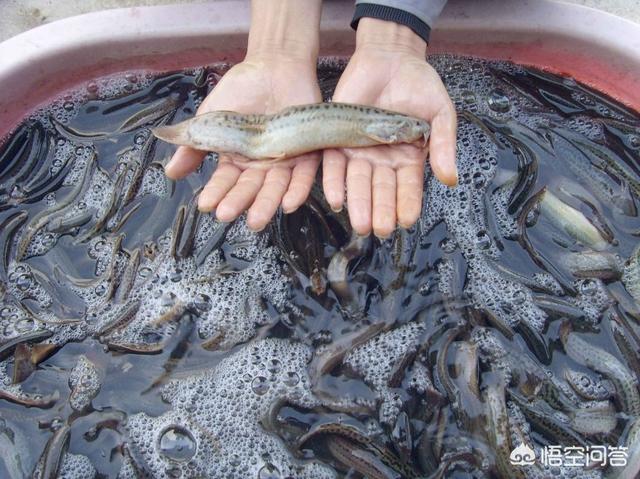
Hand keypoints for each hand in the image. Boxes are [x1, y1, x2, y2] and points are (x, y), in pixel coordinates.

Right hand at [164, 0, 321, 231]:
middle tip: (227, 216)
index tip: (206, 205)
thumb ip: (194, 145)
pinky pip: (304, 175)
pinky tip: (290, 204)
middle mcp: (261, 166)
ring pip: (276, 187)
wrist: (274, 65)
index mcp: (238, 160)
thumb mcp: (211, 118)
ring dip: (266, 204)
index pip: (226, 181)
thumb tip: (170, 173)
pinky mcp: (308, 152)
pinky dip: (298, 190)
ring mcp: (285, 161)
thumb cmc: (241, 90)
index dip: (217, 193)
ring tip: (256, 220)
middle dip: (239, 202)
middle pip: (251, 188)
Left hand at [323, 18, 457, 237]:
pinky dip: (334, 181)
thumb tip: (450, 178)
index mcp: (409, 159)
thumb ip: (445, 144)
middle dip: (381, 210)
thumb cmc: (420, 86)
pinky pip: (335, 165)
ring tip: (360, 223)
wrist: (391, 57)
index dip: (407, 204)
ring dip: (358, 203)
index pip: (408, 188)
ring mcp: (360, 152)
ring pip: (358, 183)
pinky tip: (336, 198)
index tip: (406, 221)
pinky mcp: (339, 140)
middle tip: (379, 229)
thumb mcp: (441, 113)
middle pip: (381, 190)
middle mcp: (383, 161)